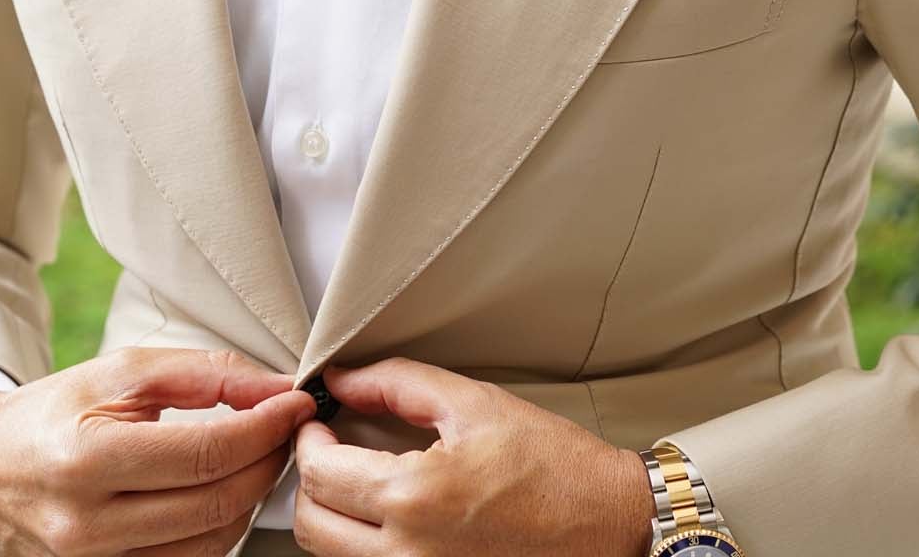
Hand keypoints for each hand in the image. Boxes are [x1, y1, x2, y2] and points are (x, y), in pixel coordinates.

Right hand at [0, 347, 316, 555]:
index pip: (206, 453)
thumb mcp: (121, 372)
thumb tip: (277, 389)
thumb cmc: (52, 414)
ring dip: (249, 498)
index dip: (265, 428)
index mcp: (85, 458)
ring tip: (255, 456)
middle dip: (267, 461)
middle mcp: (85, 524)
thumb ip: (206, 374)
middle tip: (284, 428)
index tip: (295, 404)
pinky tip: (223, 492)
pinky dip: (219, 528)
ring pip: (211, 543)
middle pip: (216, 504)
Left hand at [291, 357, 651, 555]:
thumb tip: (343, 380)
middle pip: (312, 524)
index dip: (308, 440)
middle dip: (310, 480)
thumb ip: (397, 384)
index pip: (318, 473)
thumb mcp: (474, 403)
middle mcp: (408, 552)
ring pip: (333, 556)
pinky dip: (362, 546)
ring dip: (332, 516)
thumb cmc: (555, 466)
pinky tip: (386, 516)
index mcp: (414, 498)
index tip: (318, 423)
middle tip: (330, 450)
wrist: (610, 522)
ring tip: (356, 481)